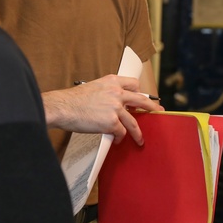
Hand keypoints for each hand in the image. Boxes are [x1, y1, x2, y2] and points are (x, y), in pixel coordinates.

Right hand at [43, 74, 163, 144]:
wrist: (63, 107)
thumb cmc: (74, 100)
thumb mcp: (94, 87)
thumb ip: (107, 92)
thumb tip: (114, 103)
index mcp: (112, 81)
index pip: (133, 84)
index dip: (140, 93)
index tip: (143, 99)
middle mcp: (117, 92)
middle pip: (141, 100)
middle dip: (152, 108)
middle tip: (158, 113)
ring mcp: (115, 107)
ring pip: (133, 121)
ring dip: (137, 132)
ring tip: (140, 139)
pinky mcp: (111, 122)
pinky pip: (121, 132)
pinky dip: (119, 138)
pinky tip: (115, 140)